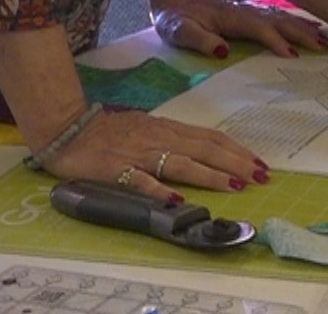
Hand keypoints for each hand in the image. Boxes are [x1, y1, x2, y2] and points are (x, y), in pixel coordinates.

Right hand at [43, 108, 267, 201]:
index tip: (259, 163)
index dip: (237, 150)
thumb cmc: (108, 130)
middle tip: (261, 176)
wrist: (66, 127)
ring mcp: (139, 154)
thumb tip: (203, 151)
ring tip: (235, 185)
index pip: (210, 138)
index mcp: (167, 129)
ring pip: (181, 163)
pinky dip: (160, 191)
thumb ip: (172, 139)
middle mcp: (159, 138)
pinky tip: (177, 201)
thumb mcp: (147, 128)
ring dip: (211, 175)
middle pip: (205, 149)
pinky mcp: (116, 169)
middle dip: (236, 162)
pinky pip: (141, 181)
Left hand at [150, 0, 327, 59]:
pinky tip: (312, 26)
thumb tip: (222, 52)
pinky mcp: (252, 12)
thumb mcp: (177, 30)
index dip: (276, 40)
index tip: (292, 55)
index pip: (259, 28)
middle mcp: (245, 12)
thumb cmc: (174, 18)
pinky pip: (280, 16)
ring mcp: (251, 10)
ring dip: (304, 27)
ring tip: (324, 39)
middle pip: (279, 20)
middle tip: (323, 47)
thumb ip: (198, 40)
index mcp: (230, 17)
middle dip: (301, 33)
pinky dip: (298, 20)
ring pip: (283, 17)